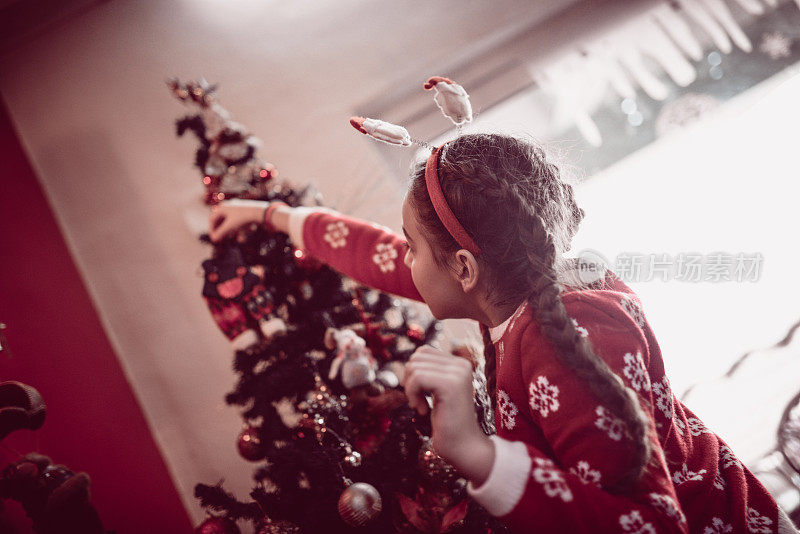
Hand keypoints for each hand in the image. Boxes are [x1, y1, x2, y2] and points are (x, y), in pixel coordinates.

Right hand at [208, 199, 289, 241]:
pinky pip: (241, 222)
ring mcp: (238, 208)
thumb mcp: (230, 227)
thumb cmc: (243, 218)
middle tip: (223, 239)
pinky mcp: (247, 212)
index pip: (212, 219)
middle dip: (224, 231)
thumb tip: (213, 239)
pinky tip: (244, 237)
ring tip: (239, 239)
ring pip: (233, 222)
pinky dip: (242, 230)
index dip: (212, 230)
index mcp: (223, 207)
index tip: (214, 239)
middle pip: (222, 221)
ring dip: (235, 232)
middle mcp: (230, 206)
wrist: (261, 212)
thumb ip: (220, 233)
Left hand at [402, 345, 493, 484]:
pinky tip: (422, 410)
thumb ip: (429, 373)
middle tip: (417, 401)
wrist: (463, 447)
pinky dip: (412, 395)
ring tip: (421, 407)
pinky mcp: (451, 384)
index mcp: (460, 364)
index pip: (423, 352)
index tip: (421, 395)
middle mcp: (462, 364)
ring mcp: (458, 373)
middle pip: (417, 357)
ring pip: (415, 367)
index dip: (413, 373)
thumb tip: (410, 361)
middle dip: (409, 380)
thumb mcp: (437, 392)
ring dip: (410, 390)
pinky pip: (417, 378)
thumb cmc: (447, 423)